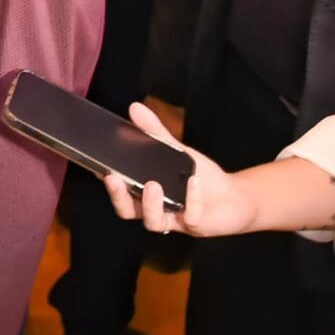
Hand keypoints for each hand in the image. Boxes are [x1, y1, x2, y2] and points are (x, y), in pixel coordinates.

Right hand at [101, 103, 255, 236]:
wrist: (234, 197)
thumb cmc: (200, 177)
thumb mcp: (176, 151)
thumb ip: (154, 132)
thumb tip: (135, 108)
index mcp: (145, 194)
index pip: (120, 191)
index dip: (108, 183)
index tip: (99, 167)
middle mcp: (155, 210)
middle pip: (128, 210)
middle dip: (119, 196)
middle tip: (114, 179)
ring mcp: (174, 219)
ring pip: (153, 221)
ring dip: (151, 204)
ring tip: (153, 185)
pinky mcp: (195, 225)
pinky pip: (190, 216)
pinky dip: (191, 199)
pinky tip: (193, 182)